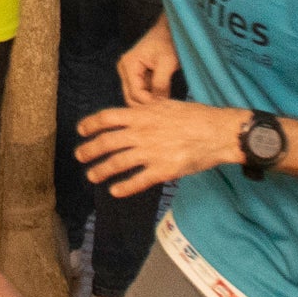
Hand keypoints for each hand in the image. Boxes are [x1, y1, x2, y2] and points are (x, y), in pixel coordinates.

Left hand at [75, 98, 241, 197]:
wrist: (217, 132)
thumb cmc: (194, 116)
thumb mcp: (165, 106)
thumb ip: (145, 112)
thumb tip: (130, 114)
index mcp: (142, 115)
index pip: (107, 118)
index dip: (91, 124)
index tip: (81, 130)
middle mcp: (142, 133)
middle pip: (106, 142)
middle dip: (89, 150)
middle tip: (80, 156)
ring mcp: (151, 153)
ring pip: (118, 163)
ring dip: (101, 170)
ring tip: (92, 175)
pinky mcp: (163, 170)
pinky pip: (138, 181)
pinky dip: (124, 187)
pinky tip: (115, 190)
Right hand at [116, 23, 178, 104]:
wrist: (170, 30)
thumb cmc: (169, 41)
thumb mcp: (167, 61)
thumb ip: (161, 83)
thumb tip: (159, 103)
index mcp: (128, 64)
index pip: (135, 93)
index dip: (149, 103)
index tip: (165, 109)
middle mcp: (124, 69)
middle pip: (130, 97)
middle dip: (146, 105)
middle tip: (164, 110)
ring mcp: (129, 72)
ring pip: (135, 97)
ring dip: (148, 102)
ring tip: (164, 106)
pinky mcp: (136, 75)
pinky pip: (141, 92)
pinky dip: (150, 97)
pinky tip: (162, 98)